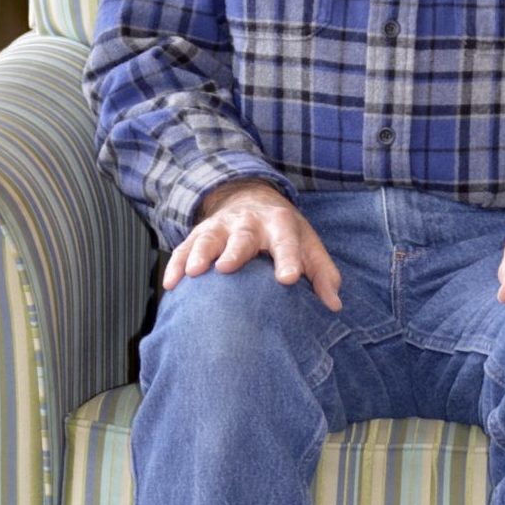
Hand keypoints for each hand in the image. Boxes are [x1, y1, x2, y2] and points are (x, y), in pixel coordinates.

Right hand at [162, 179, 342, 310]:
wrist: (250, 199)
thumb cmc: (284, 233)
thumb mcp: (309, 245)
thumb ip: (323, 274)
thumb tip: (333, 304)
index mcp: (280, 225)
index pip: (287, 243)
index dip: (288, 260)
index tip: (288, 279)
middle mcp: (249, 223)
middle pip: (242, 237)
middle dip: (234, 251)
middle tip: (226, 268)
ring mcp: (221, 227)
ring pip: (209, 239)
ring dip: (200, 254)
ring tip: (195, 272)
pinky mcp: (199, 234)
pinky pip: (185, 248)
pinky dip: (177, 264)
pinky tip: (171, 284)